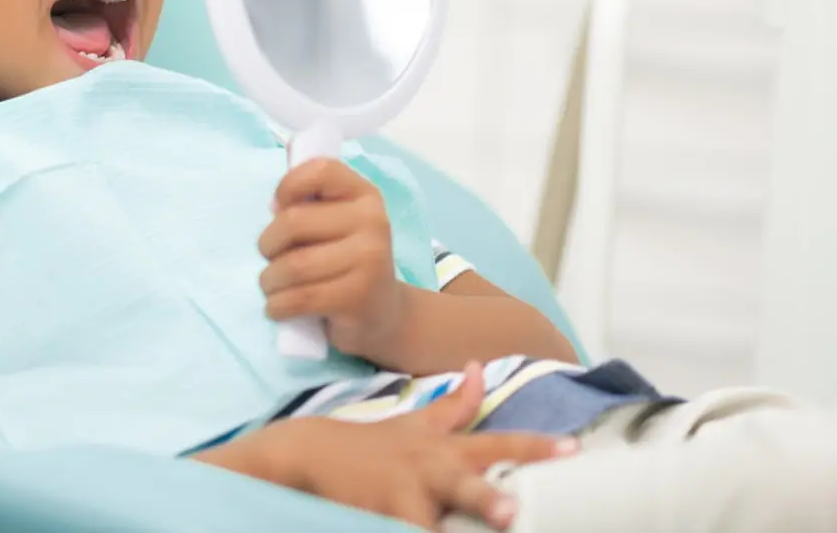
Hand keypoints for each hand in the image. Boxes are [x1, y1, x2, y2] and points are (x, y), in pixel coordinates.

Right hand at [218, 363, 576, 530]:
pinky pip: (399, 531)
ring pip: (426, 521)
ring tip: (483, 526)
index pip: (497, 443)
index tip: (574, 449)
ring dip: (437, 531)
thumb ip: (455, 404)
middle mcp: (427, 469)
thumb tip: (481, 368)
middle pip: (462, 482)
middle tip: (512, 513)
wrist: (312, 452)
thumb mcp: (417, 422)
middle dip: (486, 498)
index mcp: (444, 448)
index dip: (535, 447)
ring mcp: (400, 494)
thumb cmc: (374, 445)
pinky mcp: (376, 516)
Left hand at [258, 156, 406, 359]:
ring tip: (273, 286)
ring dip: (269, 281)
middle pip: (293, 222)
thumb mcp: (333, 222)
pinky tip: (278, 307)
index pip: (319, 170)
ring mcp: (369, 261)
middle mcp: (373, 222)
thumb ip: (307, 200)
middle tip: (271, 257)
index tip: (279, 208)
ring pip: (293, 265)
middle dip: (268, 244)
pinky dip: (277, 305)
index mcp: (364, 195)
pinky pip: (299, 299)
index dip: (287, 186)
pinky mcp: (358, 298)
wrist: (383, 313)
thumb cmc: (344, 260)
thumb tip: (274, 203)